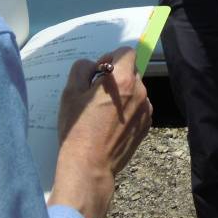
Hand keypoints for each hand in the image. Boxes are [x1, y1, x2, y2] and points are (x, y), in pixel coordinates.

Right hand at [50, 48, 152, 217]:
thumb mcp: (70, 93)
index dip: (111, 56)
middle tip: (97, 91)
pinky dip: (129, 108)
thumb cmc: (78, 129)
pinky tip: (112, 123)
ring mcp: (146, 109)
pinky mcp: (147, 124)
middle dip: (116, 75)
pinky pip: (139, 106)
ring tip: (104, 110)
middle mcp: (140, 91)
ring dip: (123, 92)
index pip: (126, 52)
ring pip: (136, 89)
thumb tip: (92, 65)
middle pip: (131, 70)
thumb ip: (81, 69)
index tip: (99, 71)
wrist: (89, 166)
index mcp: (122, 79)